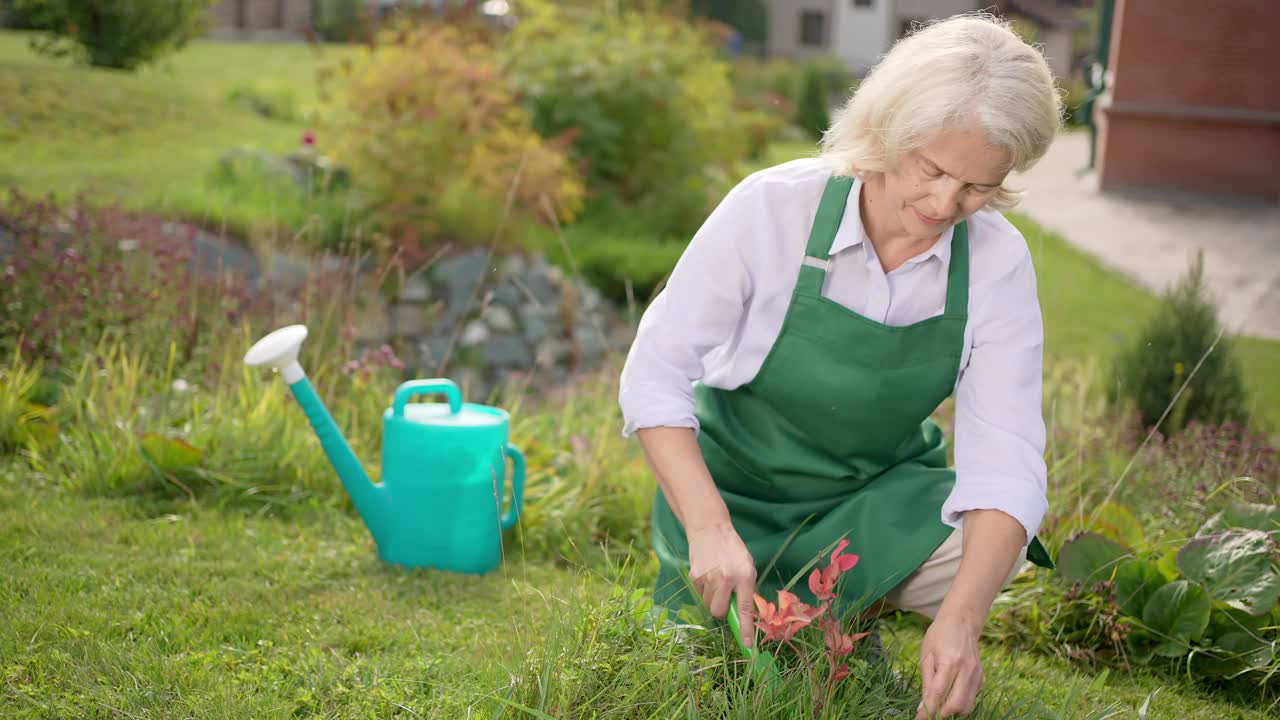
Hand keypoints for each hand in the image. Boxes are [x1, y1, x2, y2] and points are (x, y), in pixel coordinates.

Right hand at [687, 521, 756, 647]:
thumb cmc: (733, 550)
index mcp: (744, 576)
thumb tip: (742, 614)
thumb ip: (746, 589)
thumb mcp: (747, 566)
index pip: (745, 609)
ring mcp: (708, 578)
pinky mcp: (695, 576)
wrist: (710, 530)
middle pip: (719, 612)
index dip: (746, 629)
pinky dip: (704, 589)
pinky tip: (708, 574)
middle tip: (725, 599)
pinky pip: (700, 593)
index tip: (748, 646)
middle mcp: (726, 579)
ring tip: (717, 580)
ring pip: (708, 604)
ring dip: (713, 598)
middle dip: (721, 611)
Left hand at [916, 612, 983, 718]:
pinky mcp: (982, 678)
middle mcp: (967, 670)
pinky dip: (960, 703)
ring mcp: (977, 675)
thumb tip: (923, 708)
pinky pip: (971, 698)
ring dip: (951, 711)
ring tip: (939, 705)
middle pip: (956, 705)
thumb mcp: (926, 656)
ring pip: (966, 706)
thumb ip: (926, 683)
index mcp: (950, 662)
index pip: (937, 694)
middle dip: (941, 715)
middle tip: (929, 714)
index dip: (927, 711)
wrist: (961, 622)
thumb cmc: (939, 636)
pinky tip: (950, 695)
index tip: (918, 719)